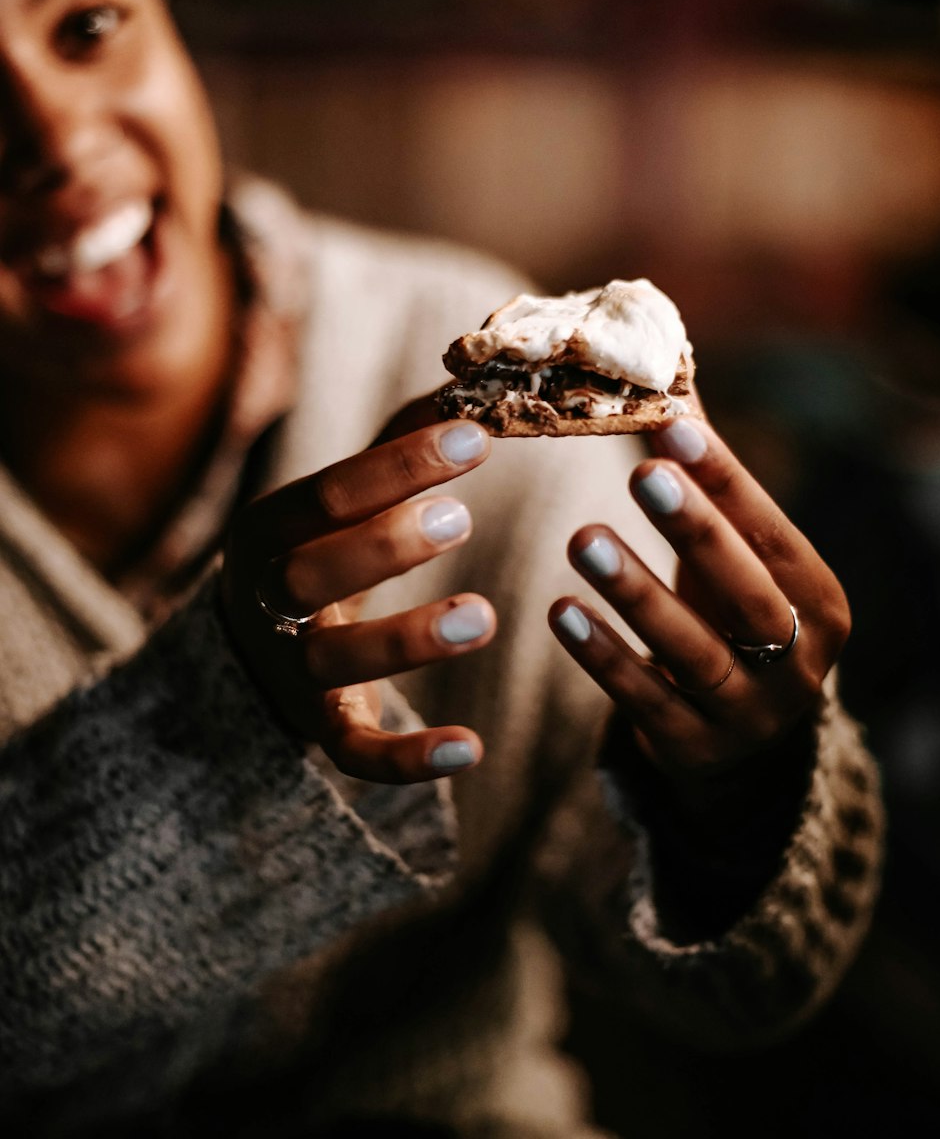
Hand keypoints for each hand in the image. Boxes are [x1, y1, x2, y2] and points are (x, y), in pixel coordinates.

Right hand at [221, 417, 494, 782]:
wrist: (257, 644)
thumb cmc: (323, 545)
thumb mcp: (347, 496)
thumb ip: (402, 443)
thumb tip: (476, 380)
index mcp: (268, 530)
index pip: (325, 494)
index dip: (395, 466)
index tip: (472, 438)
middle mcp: (264, 601)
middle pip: (306, 577)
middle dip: (380, 547)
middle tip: (458, 519)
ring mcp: (290, 671)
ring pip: (332, 663)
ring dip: (404, 641)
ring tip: (483, 615)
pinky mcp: (322, 730)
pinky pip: (357, 753)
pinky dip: (406, 759)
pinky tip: (472, 747)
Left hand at [548, 414, 849, 815]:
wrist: (739, 741)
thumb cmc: (728, 616)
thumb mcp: (734, 557)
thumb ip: (704, 476)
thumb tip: (662, 361)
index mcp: (819, 599)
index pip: (772, 530)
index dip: (724, 478)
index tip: (672, 423)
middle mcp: (799, 661)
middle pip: (749, 592)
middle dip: (697, 530)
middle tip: (643, 474)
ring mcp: (749, 714)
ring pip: (694, 651)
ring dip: (637, 593)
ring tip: (582, 539)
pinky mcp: (694, 749)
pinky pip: (646, 700)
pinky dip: (605, 656)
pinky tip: (561, 611)